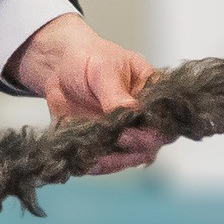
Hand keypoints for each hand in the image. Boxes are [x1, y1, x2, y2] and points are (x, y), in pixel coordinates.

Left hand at [7, 14, 161, 173]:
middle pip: (150, 144)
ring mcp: (123, 132)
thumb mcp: (103, 69)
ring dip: (113, 161)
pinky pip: (103, 159)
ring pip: (128, 156)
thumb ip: (116, 93)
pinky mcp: (102, 142)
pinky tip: (84, 164)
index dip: (153, 131)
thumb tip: (132, 111)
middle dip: (133, 148)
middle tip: (113, 142)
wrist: (59, 66)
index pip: (164, 118)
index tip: (129, 132)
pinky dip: (95, 164)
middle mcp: (143, 117)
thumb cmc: (89, 58)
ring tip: (95, 159)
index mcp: (152, 94)